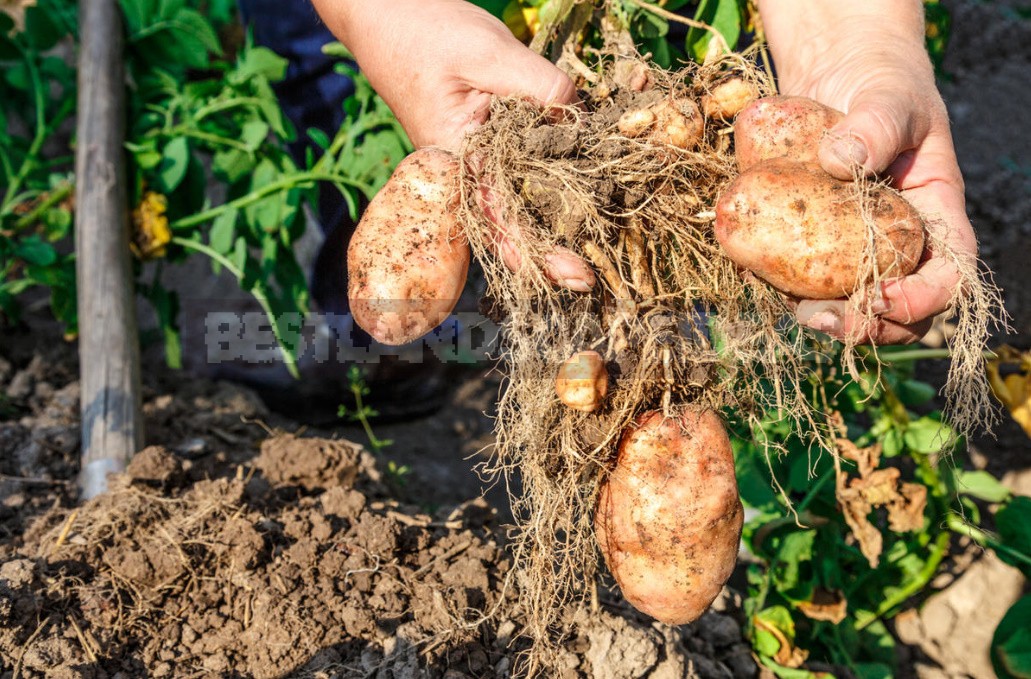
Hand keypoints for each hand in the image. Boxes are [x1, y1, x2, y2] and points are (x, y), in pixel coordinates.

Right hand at [313, 0, 594, 290]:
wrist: (387, 15)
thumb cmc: (424, 33)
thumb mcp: (485, 51)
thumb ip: (534, 84)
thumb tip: (576, 114)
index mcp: (456, 158)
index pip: (498, 220)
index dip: (536, 253)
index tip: (574, 276)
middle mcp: (466, 168)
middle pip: (511, 223)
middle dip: (551, 251)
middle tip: (591, 279)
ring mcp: (478, 155)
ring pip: (520, 198)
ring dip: (555, 219)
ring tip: (595, 244)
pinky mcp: (491, 137)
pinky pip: (523, 165)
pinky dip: (553, 174)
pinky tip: (584, 178)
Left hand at [759, 1, 973, 343]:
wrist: (839, 73)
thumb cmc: (880, 84)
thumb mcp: (889, 98)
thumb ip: (875, 126)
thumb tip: (840, 163)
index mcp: (935, 216)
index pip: (947, 274)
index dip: (922, 298)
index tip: (882, 294)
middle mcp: (898, 241)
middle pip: (901, 308)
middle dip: (872, 325)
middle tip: (833, 320)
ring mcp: (853, 247)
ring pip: (853, 304)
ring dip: (831, 320)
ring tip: (803, 314)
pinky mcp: (811, 242)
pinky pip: (803, 277)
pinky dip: (786, 289)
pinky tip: (763, 278)